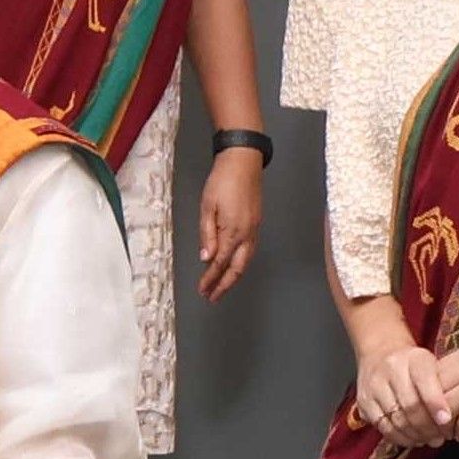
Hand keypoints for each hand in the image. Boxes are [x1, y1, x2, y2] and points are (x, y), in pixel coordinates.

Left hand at [194, 143, 264, 300]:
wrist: (243, 161)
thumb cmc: (222, 180)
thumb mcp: (207, 207)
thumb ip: (207, 234)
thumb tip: (206, 258)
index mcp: (233, 231)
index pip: (220, 263)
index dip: (211, 279)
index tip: (202, 290)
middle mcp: (247, 234)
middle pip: (237, 268)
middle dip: (225, 285)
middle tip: (212, 297)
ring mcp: (254, 229)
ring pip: (246, 261)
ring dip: (234, 276)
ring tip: (221, 286)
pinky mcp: (256, 223)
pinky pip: (250, 250)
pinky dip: (241, 263)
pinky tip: (234, 265)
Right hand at [352, 343, 458, 448]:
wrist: (380, 353)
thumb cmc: (413, 365)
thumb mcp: (432, 366)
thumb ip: (443, 388)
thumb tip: (451, 421)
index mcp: (413, 358)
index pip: (425, 382)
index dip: (436, 403)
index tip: (447, 420)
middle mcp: (390, 369)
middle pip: (410, 406)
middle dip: (428, 427)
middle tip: (441, 437)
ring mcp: (374, 386)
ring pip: (396, 419)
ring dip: (415, 435)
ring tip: (429, 440)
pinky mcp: (364, 403)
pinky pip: (383, 427)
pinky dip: (400, 438)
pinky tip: (412, 439)